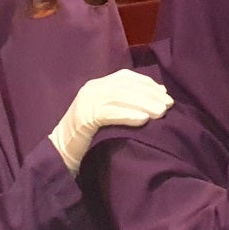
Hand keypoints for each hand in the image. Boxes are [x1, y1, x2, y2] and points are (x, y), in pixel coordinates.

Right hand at [48, 70, 173, 173]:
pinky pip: (109, 113)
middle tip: (168, 105)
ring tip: (161, 113)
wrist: (60, 152)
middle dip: (149, 94)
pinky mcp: (84, 118)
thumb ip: (123, 104)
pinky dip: (128, 115)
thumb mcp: (106, 114)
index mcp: (97, 85)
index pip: (125, 77)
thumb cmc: (88, 136)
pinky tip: (143, 120)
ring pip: (119, 98)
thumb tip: (156, 99)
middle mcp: (91, 89)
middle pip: (125, 86)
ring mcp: (86, 102)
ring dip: (143, 104)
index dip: (147, 83)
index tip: (164, 93)